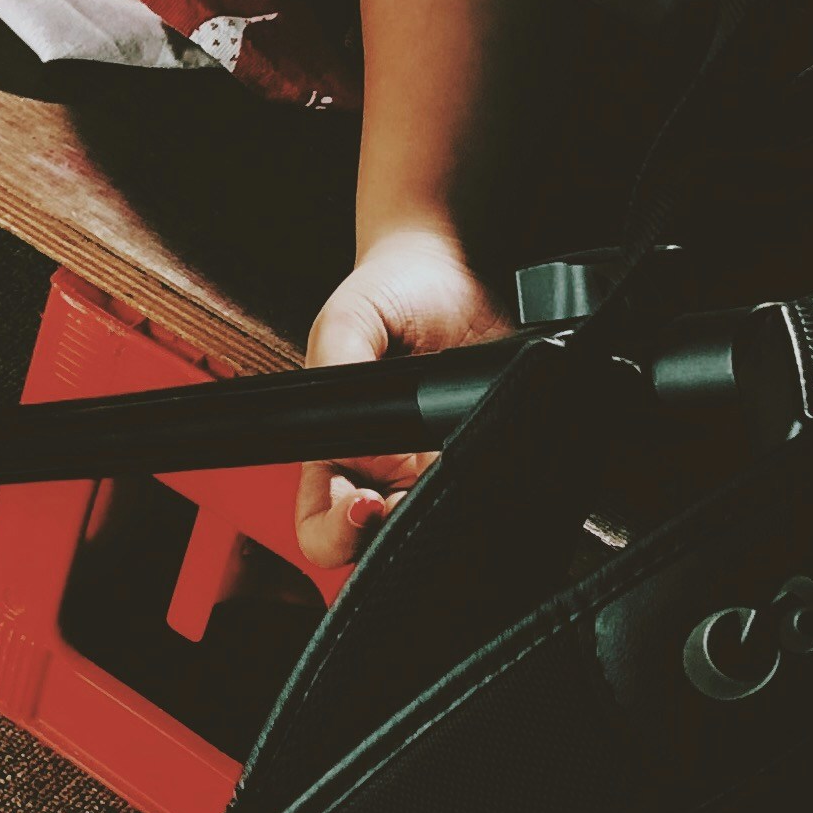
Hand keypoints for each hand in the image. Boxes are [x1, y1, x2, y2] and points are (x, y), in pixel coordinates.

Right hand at [293, 224, 508, 570]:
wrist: (450, 270)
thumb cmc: (388, 291)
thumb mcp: (346, 320)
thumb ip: (338, 371)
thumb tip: (359, 438)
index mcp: (333, 452)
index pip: (321, 524)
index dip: (335, 532)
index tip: (363, 507)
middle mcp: (383, 471)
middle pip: (379, 542)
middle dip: (395, 532)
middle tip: (410, 499)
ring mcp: (433, 468)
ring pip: (436, 524)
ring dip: (444, 513)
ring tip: (447, 474)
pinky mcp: (482, 452)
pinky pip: (487, 490)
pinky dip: (491, 486)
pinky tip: (488, 462)